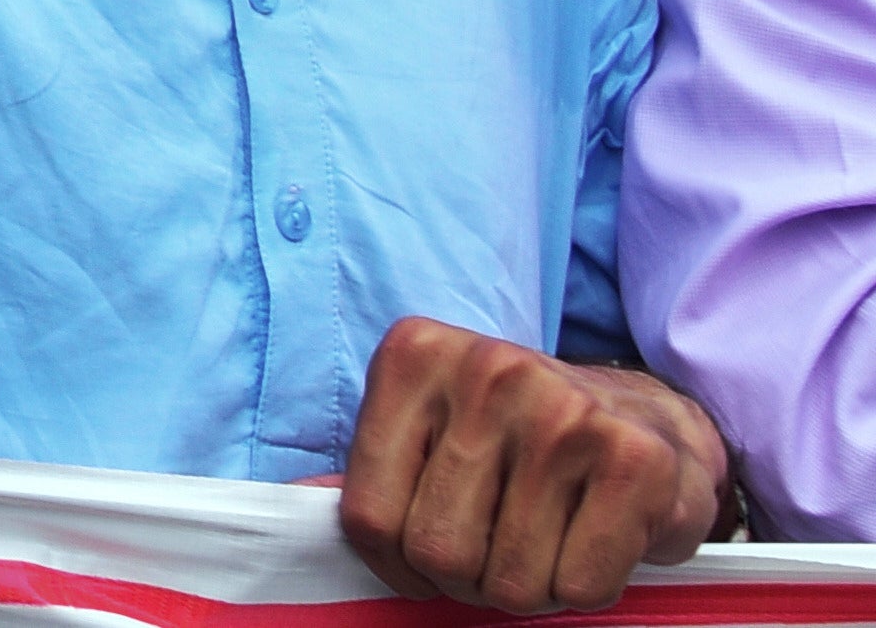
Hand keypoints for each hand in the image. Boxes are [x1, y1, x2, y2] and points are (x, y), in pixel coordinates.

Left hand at [337, 322, 719, 610]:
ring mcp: (566, 411)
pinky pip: (580, 586)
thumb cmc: (518, 439)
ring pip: (510, 581)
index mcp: (416, 355)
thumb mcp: (428, 429)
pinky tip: (590, 542)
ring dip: (527, 589)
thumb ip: (368, 471)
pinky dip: (582, 590)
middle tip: (495, 552)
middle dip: (465, 580)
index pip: (367, 513)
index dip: (393, 565)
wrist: (652, 420)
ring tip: (543, 543)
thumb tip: (293, 506)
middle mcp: (488, 370)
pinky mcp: (636, 461)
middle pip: (438, 551)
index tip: (422, 559)